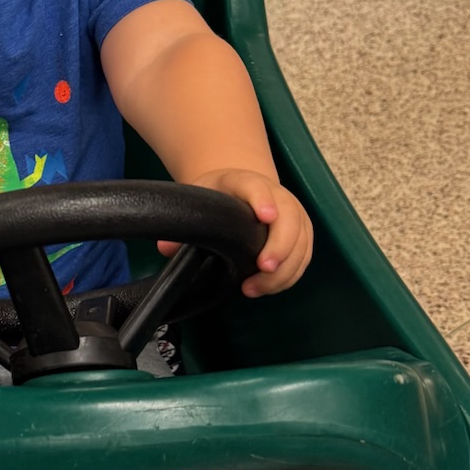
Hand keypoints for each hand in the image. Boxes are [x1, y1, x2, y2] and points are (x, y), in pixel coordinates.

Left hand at [169, 170, 313, 298]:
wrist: (241, 188)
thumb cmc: (219, 195)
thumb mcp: (198, 198)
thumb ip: (184, 222)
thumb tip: (166, 247)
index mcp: (246, 182)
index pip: (257, 187)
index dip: (263, 200)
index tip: (265, 216)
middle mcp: (277, 195)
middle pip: (289, 218)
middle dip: (280, 245)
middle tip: (264, 268)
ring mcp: (293, 214)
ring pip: (300, 242)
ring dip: (283, 268)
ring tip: (255, 287)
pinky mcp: (302, 233)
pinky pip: (303, 256)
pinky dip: (289, 275)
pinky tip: (267, 287)